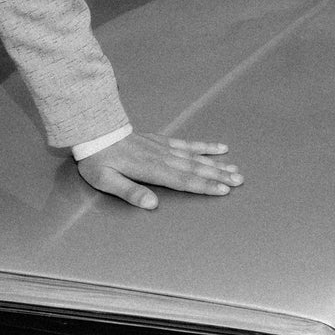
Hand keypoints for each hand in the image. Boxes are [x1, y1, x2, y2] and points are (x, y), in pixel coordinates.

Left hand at [75, 134, 243, 209]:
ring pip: (195, 157)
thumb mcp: (106, 181)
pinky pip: (187, 144)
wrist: (94, 131)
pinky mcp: (161, 141)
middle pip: (195, 169)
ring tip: (235, 169)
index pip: (183, 180)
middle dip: (219, 176)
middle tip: (239, 181)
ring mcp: (163, 148)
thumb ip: (129, 192)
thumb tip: (152, 204)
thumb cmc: (98, 160)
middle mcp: (162, 158)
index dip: (204, 186)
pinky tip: (218, 147)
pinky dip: (204, 146)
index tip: (223, 190)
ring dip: (216, 164)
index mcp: (151, 170)